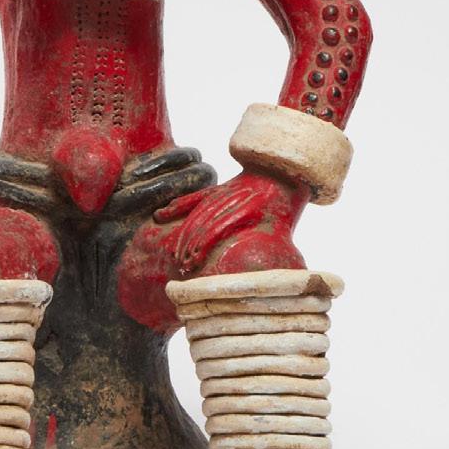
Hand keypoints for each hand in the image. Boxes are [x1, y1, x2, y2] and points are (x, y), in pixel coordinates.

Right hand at [152, 170, 306, 277]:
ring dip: (185, 233)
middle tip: (181, 266)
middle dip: (190, 245)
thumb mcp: (285, 224)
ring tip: (177, 254)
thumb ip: (278, 248)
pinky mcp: (221, 187)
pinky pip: (196, 196)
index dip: (201, 247)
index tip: (191, 265)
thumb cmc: (287, 203)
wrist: (285, 170)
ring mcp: (225, 190)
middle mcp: (234, 197)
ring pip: (199, 212)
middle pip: (204, 222)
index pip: (218, 228)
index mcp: (251, 207)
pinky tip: (161, 215)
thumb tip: (282, 278)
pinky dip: (179, 205)